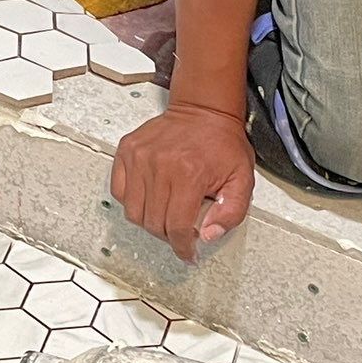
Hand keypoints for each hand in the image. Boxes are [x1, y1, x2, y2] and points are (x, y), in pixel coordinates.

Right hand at [111, 103, 256, 260]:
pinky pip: (119, 191)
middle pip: (154, 223)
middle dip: (169, 235)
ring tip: (165, 215)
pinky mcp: (127, 151)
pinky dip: (132, 202)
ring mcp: (140, 157)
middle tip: (180, 231)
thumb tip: (209, 235)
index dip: (183, 247)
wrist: (203, 110)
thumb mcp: (242, 179)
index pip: (178, 227)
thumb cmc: (221, 142)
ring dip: (149, 221)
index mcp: (190, 174)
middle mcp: (161, 165)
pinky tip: (150, 198)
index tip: (187, 252)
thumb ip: (231, 212)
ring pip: (134, 211)